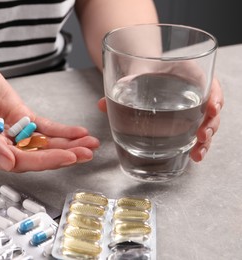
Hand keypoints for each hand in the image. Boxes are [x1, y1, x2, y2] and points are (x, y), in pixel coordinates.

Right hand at [0, 52, 99, 171]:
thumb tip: (7, 163)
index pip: (21, 161)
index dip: (46, 160)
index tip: (69, 157)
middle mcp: (1, 145)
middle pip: (37, 155)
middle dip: (64, 154)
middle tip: (87, 153)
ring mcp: (12, 131)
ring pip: (43, 143)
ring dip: (66, 144)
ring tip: (89, 144)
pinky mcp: (20, 116)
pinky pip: (42, 126)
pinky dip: (60, 130)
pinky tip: (76, 132)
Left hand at [97, 76, 223, 161]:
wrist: (144, 73)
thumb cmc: (144, 72)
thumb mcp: (134, 75)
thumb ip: (121, 88)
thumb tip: (101, 105)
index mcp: (190, 74)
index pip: (210, 82)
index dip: (215, 95)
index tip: (212, 107)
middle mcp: (196, 91)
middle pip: (212, 108)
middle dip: (211, 124)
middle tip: (201, 135)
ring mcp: (194, 108)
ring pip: (208, 124)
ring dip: (206, 139)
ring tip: (198, 152)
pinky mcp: (188, 121)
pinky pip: (198, 132)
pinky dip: (198, 144)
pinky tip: (194, 155)